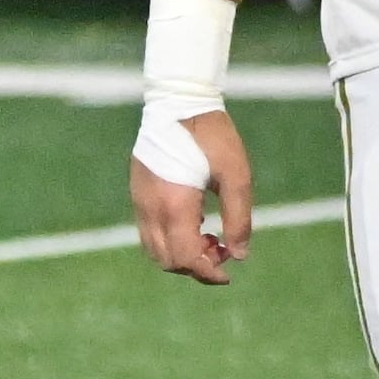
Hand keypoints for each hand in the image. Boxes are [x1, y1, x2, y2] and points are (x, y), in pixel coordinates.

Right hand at [130, 105, 254, 282]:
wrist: (179, 104)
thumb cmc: (213, 137)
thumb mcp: (237, 175)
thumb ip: (239, 217)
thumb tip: (239, 254)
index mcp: (174, 206)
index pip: (185, 257)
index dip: (207, 272)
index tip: (228, 274)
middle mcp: (150, 209)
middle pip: (167, 260)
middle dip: (195, 266)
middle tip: (222, 251)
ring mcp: (140, 202)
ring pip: (154, 249)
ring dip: (181, 255)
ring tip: (211, 238)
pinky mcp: (138, 195)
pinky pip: (150, 232)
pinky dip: (171, 240)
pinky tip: (197, 222)